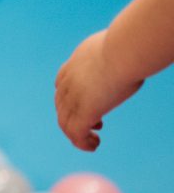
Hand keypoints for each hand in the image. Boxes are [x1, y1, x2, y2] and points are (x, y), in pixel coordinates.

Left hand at [55, 30, 142, 150]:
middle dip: (74, 117)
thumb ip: (113, 55)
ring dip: (76, 135)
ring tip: (93, 142)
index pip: (62, 86)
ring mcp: (73, 98)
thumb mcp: (112, 47)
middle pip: (62, 106)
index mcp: (73, 65)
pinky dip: (81, 143)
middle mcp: (67, 83)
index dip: (71, 98)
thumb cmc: (126, 46)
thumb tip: (130, 53)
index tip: (89, 104)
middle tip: (97, 124)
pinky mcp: (83, 112)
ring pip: (65, 123)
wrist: (122, 51)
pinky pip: (76, 133)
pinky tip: (94, 146)